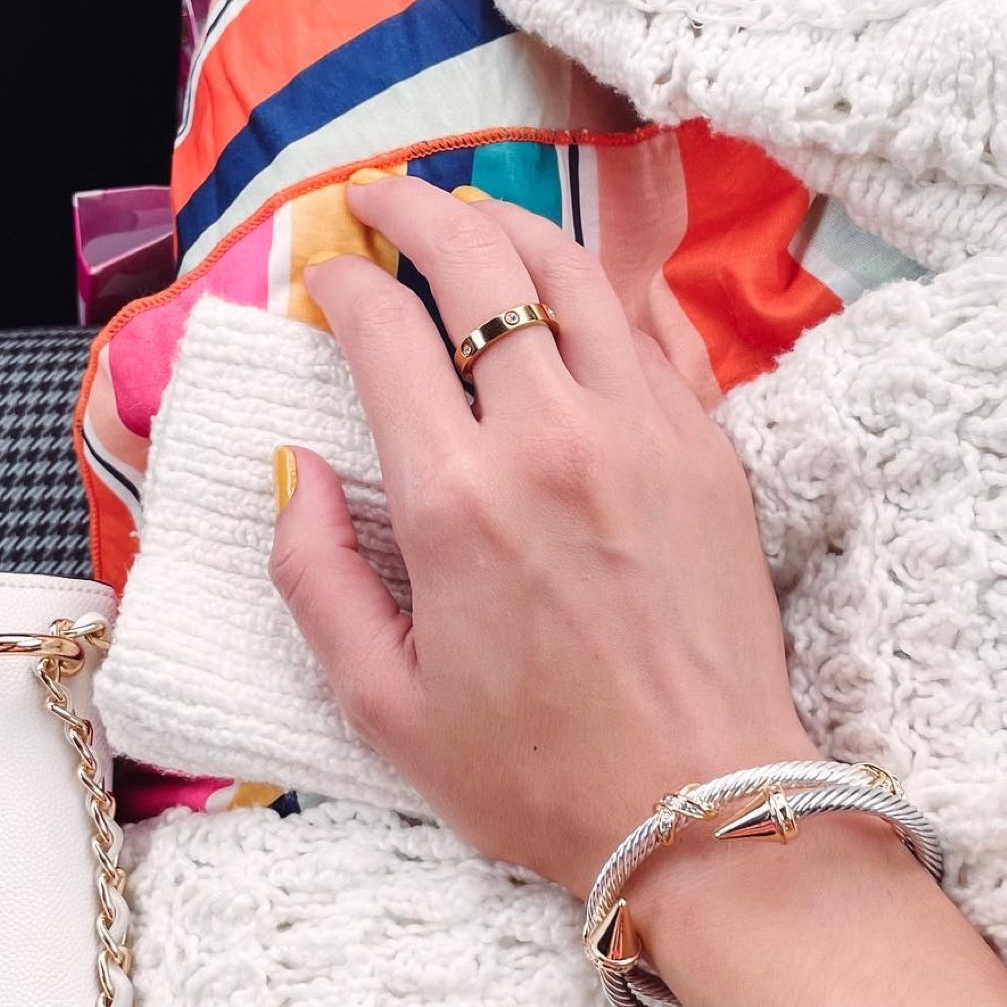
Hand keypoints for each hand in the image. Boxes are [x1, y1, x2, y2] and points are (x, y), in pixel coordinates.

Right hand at [270, 173, 815, 898]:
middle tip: (378, 198)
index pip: (386, 329)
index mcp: (456, 501)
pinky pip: (654, 328)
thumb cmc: (539, 773)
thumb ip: (313, 578)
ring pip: (574, 271)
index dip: (342, 280)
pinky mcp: (709, 448)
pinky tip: (575, 282)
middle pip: (478, 263)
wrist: (708, 808)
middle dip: (414, 209)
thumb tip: (296, 470)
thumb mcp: (382, 706)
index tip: (324, 274)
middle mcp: (553, 439)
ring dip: (509, 224)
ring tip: (468, 212)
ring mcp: (646, 431)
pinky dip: (604, 287)